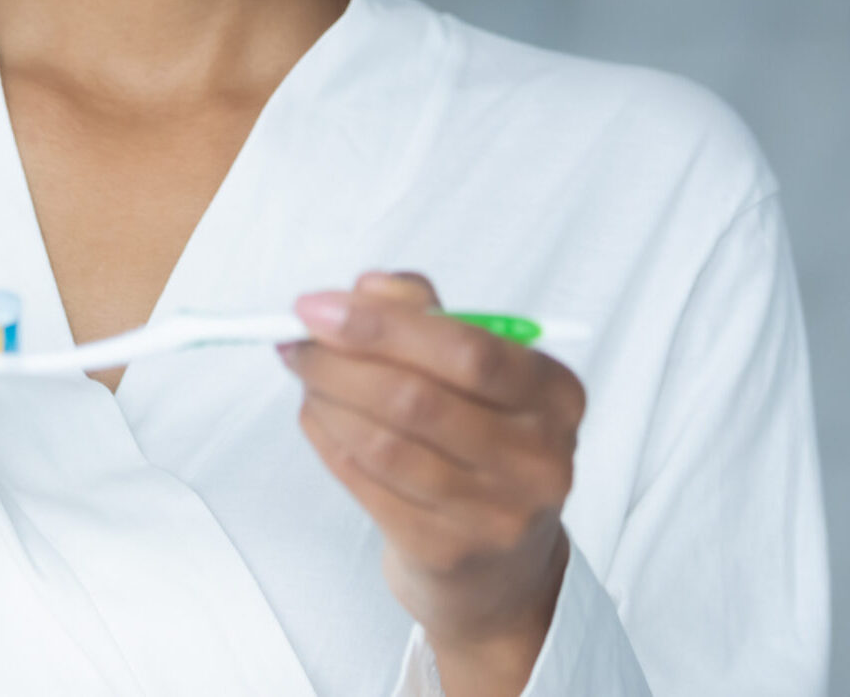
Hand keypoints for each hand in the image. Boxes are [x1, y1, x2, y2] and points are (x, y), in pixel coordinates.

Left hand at [282, 273, 584, 696]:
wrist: (496, 560)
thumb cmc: (478, 431)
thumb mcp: (470, 363)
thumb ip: (421, 309)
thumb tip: (364, 289)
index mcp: (554, 394)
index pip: (465, 348)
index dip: (381, 324)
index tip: (315, 306)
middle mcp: (537, 458)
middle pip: (416, 398)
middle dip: (339, 361)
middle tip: (294, 339)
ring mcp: (495, 515)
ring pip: (383, 444)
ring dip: (326, 400)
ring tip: (304, 373)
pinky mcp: (447, 552)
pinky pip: (367, 483)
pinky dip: (328, 440)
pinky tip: (317, 415)